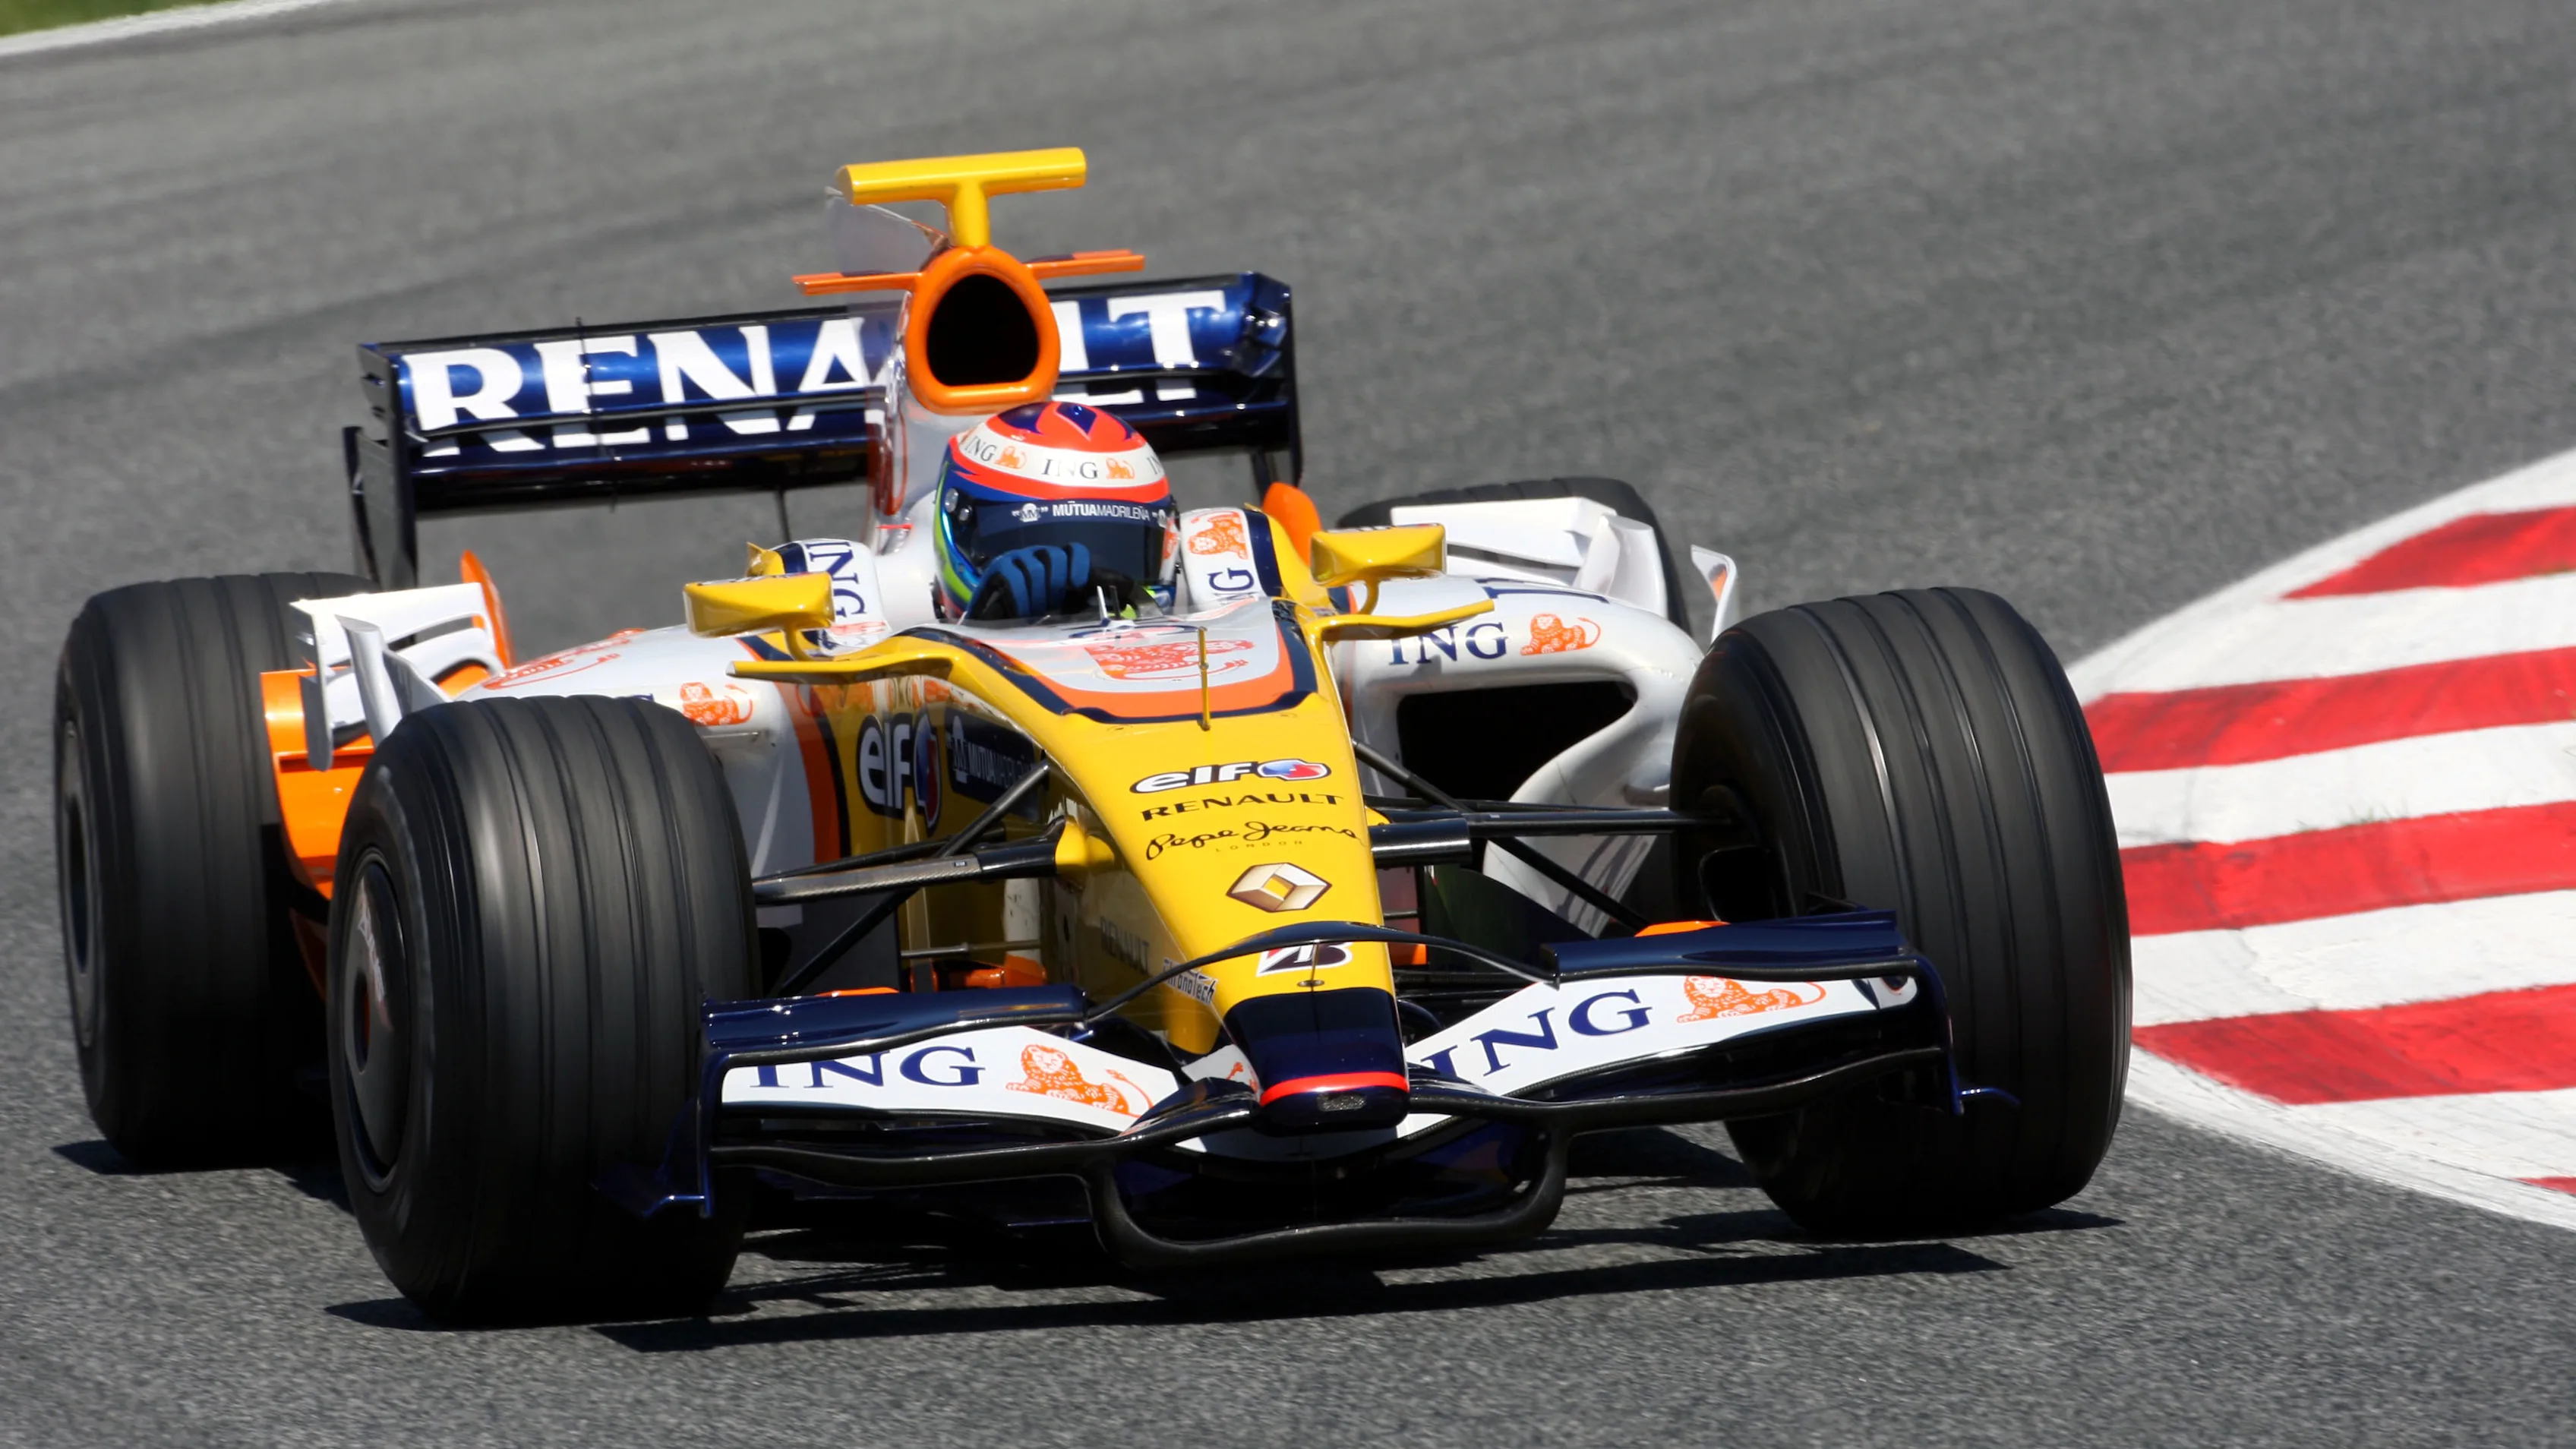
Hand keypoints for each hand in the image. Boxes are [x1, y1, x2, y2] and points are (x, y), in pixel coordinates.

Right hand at [968, 543, 1092, 619]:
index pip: (1074, 550)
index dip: (1079, 563)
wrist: (990, 620)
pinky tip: (1022, 612)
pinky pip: (1015, 579)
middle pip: (1055, 557)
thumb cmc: (1028, 613)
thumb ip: (1073, 599)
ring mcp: (1017, 557)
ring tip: (1035, 614)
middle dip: (1056, 585)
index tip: (1077, 584)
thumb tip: (1095, 598)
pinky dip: (1022, 598)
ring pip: (1036, 569)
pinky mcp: (999, 566)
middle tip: (1052, 607)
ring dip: (1038, 596)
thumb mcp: (1054, 605)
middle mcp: (1037, 554)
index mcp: (1055, 561)